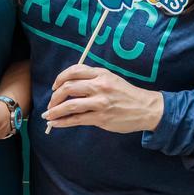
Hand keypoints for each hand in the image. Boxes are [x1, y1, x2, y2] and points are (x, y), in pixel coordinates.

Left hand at [44, 64, 162, 133]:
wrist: (145, 108)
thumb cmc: (127, 94)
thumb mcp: (111, 79)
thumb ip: (93, 79)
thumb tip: (69, 86)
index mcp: (101, 74)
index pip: (74, 71)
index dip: (60, 78)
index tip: (55, 86)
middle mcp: (100, 86)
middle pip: (68, 87)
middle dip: (54, 96)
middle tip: (50, 103)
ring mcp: (100, 102)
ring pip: (70, 105)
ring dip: (54, 110)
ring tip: (48, 115)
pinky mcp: (101, 118)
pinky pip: (76, 120)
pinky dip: (62, 122)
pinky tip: (55, 123)